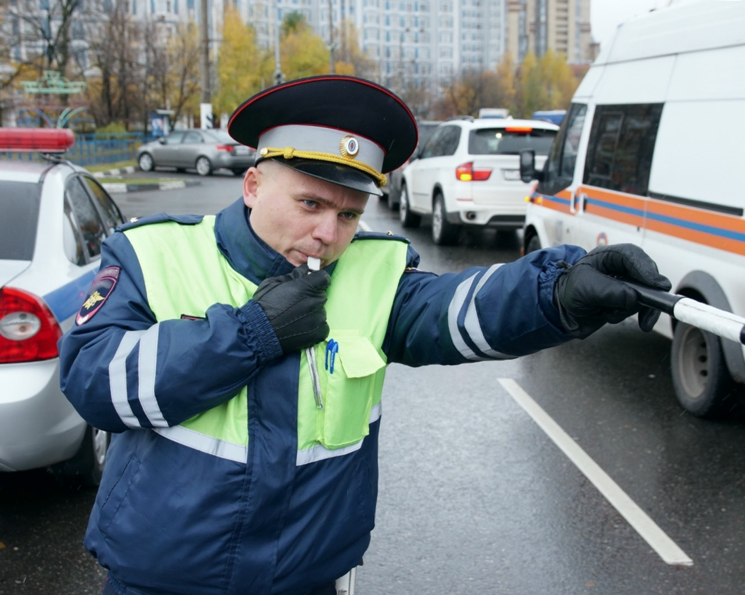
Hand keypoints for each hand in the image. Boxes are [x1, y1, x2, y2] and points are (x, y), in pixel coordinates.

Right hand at [253, 264, 330, 352]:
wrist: (259, 332)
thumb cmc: (264, 305)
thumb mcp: (273, 283)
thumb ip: (292, 276)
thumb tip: (304, 271)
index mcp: (306, 287)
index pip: (324, 278)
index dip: (317, 280)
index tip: (311, 284)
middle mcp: (315, 301)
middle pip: (321, 295)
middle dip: (312, 297)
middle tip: (297, 304)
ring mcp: (318, 318)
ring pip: (320, 311)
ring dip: (312, 313)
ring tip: (297, 318)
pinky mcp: (319, 333)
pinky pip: (322, 327)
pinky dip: (314, 327)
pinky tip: (302, 328)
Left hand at [554, 244, 671, 338]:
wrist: (563, 311)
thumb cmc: (569, 291)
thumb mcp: (585, 289)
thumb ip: (609, 292)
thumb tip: (633, 298)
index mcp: (608, 256)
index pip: (632, 256)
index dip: (646, 268)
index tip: (658, 284)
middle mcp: (620, 269)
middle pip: (645, 276)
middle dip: (645, 293)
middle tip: (652, 306)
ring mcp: (625, 285)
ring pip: (642, 296)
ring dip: (627, 308)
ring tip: (605, 311)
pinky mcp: (626, 301)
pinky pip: (636, 309)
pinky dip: (624, 315)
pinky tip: (608, 316)